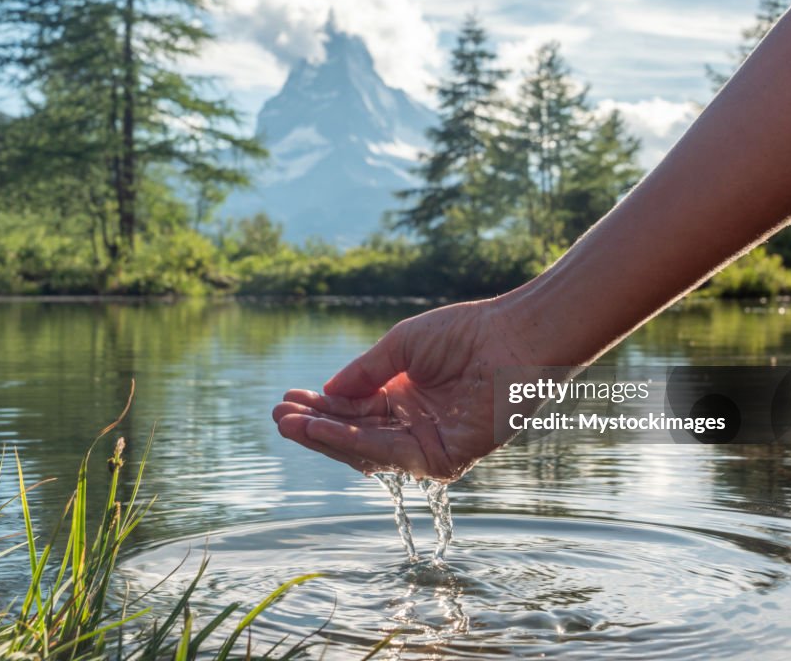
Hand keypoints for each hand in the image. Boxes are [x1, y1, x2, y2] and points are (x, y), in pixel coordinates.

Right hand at [272, 299, 527, 481]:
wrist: (512, 336)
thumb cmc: (464, 333)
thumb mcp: (400, 348)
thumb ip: (364, 373)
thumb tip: (326, 394)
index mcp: (404, 397)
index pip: (353, 411)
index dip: (320, 409)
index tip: (286, 401)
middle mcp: (413, 424)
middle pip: (355, 434)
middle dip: (316, 427)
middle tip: (278, 417)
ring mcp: (429, 442)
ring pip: (368, 448)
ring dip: (327, 438)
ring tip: (291, 423)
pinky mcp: (446, 456)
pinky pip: (394, 454)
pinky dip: (356, 443)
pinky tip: (323, 429)